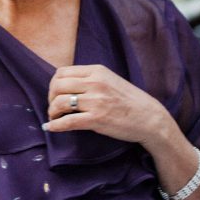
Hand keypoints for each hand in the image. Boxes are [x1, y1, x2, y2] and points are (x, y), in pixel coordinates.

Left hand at [44, 64, 171, 147]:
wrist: (149, 118)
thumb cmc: (130, 101)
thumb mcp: (110, 80)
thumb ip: (90, 80)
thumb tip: (66, 85)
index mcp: (97, 71)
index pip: (62, 72)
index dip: (53, 84)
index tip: (55, 94)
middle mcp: (95, 83)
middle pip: (57, 85)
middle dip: (50, 98)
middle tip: (53, 107)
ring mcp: (96, 101)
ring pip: (59, 102)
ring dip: (52, 111)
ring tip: (54, 117)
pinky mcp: (96, 119)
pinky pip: (68, 121)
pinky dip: (55, 125)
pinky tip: (51, 128)